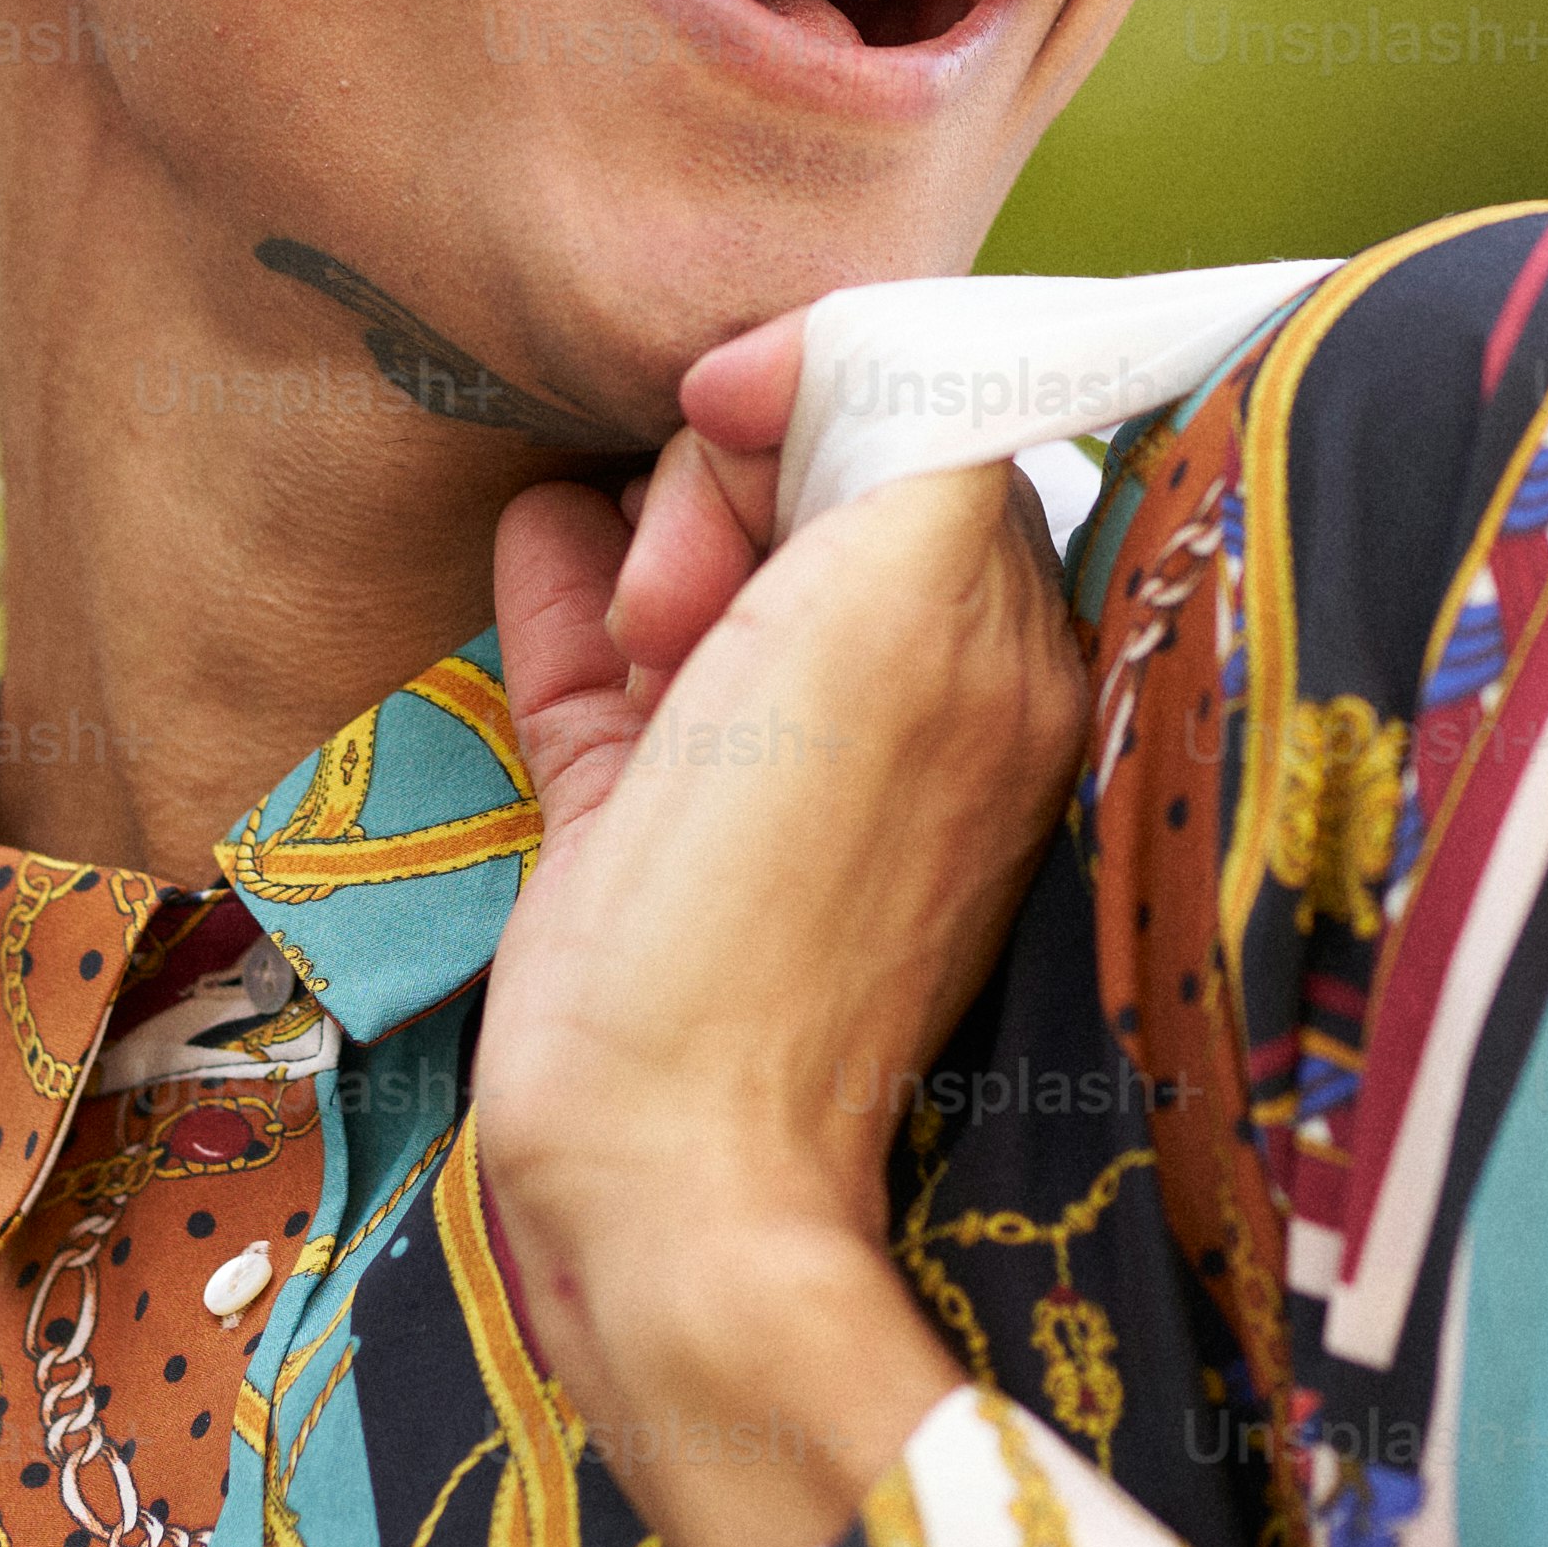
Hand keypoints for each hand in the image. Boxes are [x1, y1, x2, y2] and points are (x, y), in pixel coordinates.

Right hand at [480, 308, 1083, 1546]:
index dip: (817, 382)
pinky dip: (571, 590)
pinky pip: (601, 659)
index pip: (931, 424)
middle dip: (727, 483)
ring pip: (693, 561)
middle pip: (803, 478)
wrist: (669, 1176)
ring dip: (648, 539)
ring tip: (635, 631)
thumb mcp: (895, 609)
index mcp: (1005, 652)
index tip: (720, 400)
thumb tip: (844, 370)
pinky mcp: (644, 824)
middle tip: (687, 598)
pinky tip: (542, 541)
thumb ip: (916, 444)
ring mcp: (767, 765)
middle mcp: (908, 698)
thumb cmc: (779, 898)